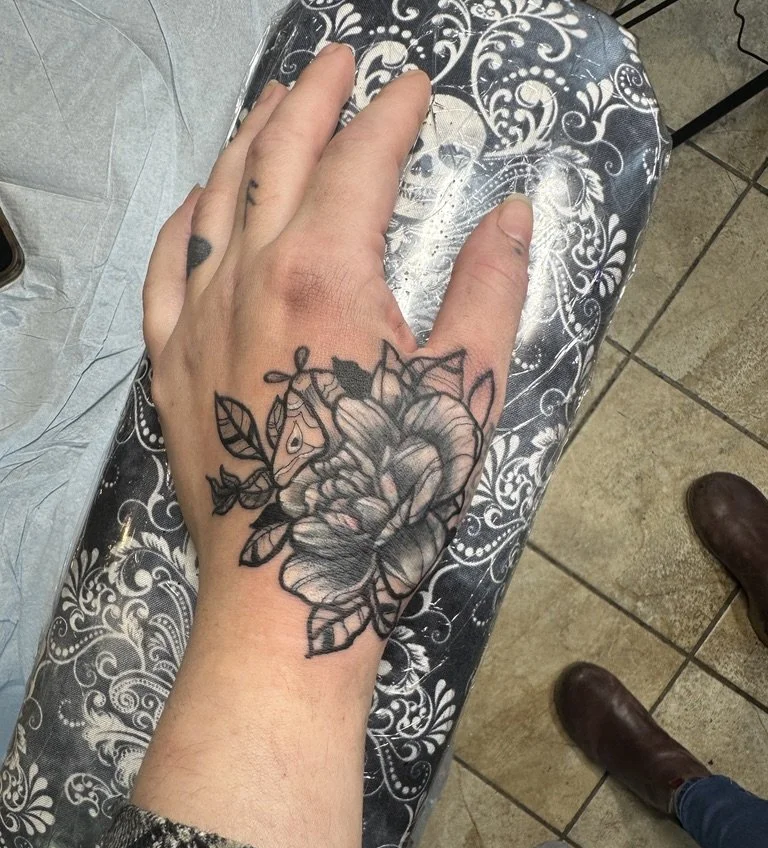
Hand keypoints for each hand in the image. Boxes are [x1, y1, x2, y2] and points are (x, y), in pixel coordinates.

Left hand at [134, 42, 531, 847]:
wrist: (292, 592)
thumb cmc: (388, 501)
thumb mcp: (465, 393)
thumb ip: (489, 291)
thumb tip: (508, 216)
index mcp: (329, 273)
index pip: (361, 157)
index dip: (393, 111)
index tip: (415, 87)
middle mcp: (250, 276)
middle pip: (277, 152)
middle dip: (315, 95)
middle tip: (342, 62)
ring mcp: (198, 318)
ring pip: (215, 196)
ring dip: (249, 138)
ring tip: (276, 106)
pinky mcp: (170, 364)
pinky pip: (165, 266)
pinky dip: (187, 217)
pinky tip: (201, 204)